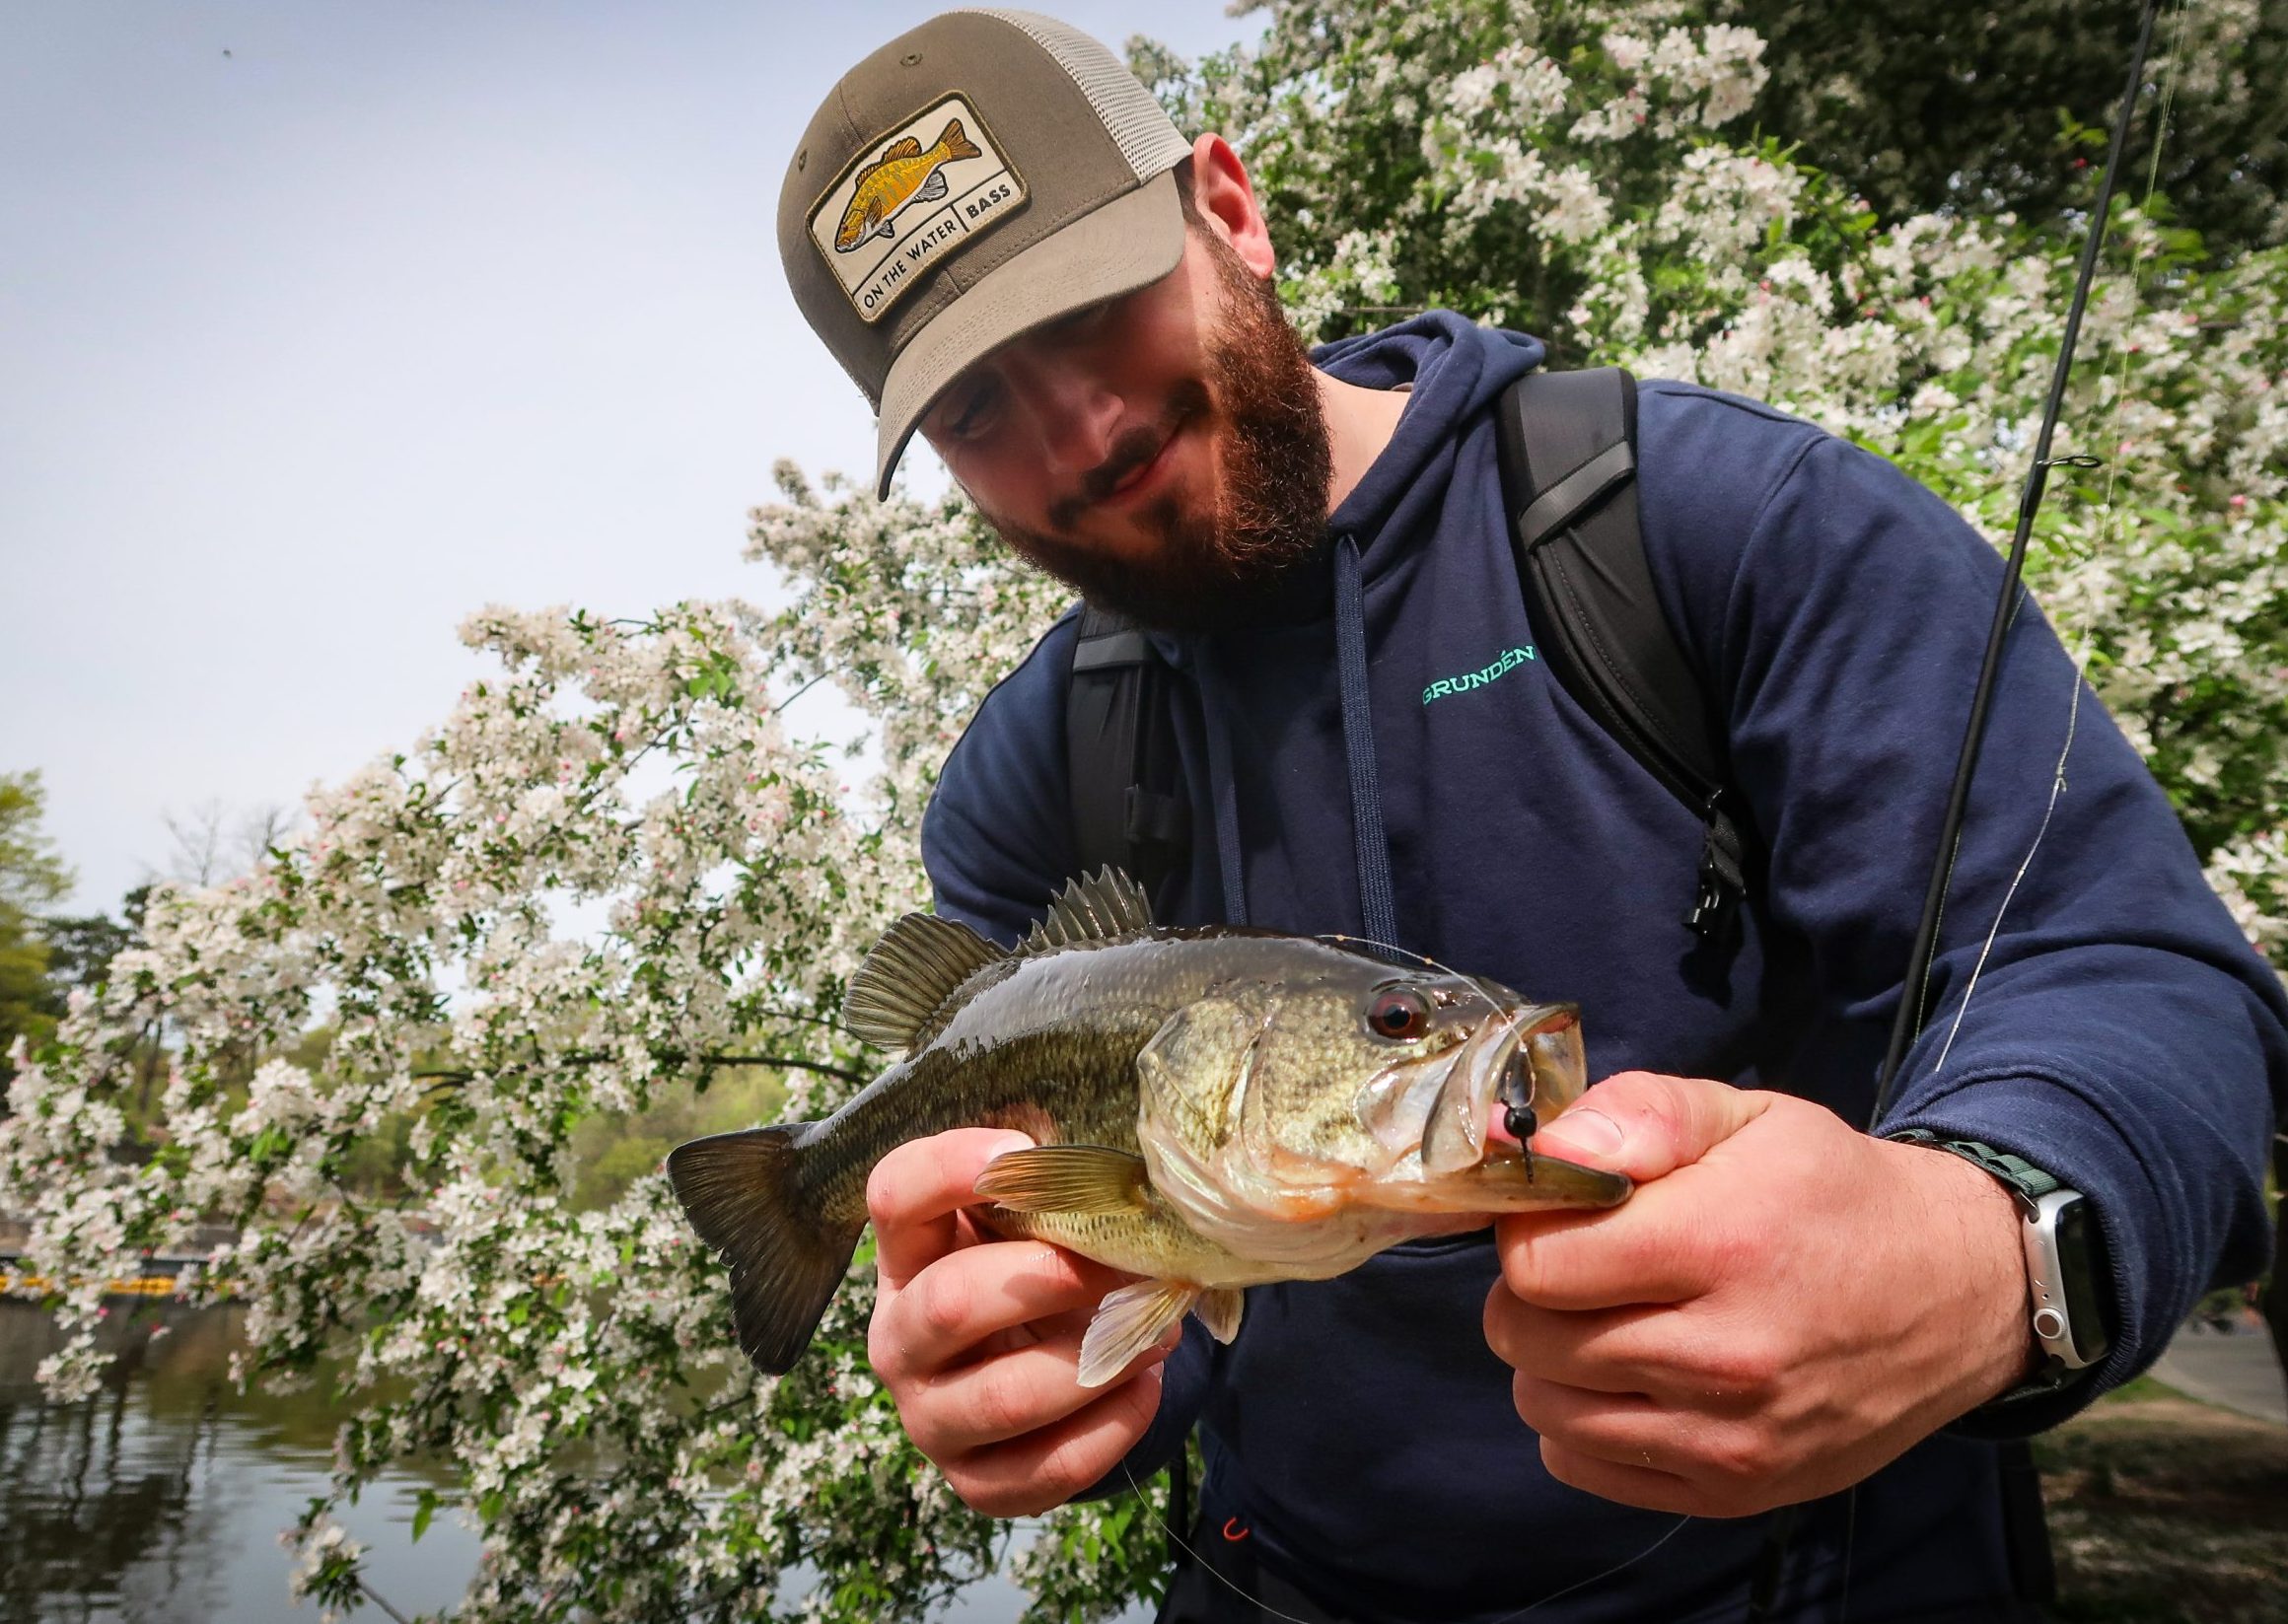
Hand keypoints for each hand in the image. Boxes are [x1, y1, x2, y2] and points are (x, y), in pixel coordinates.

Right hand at [865, 1127, 1175, 1516]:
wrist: (1041, 1369)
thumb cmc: (1036, 1273)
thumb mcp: (1030, 1223)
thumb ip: (1050, 1186)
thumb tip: (1114, 1169)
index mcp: (906, 1255)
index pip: (893, 1194)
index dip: (953, 1167)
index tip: (1028, 1151)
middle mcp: (899, 1339)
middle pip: (950, 1303)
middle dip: (1051, 1279)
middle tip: (1125, 1263)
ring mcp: (930, 1419)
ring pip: (1005, 1397)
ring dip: (1098, 1361)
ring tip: (1157, 1329)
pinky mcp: (977, 1483)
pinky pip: (1048, 1468)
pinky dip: (1112, 1426)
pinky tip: (1144, 1386)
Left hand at [1485, 1072, 2031, 1515]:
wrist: (1959, 1293)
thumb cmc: (1833, 1193)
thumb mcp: (1747, 1117)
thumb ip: (1638, 1115)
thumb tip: (1543, 1149)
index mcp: (1723, 1245)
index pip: (1537, 1266)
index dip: (1529, 1231)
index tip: (1561, 1217)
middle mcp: (1728, 1355)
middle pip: (1530, 1340)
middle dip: (1534, 1295)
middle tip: (1585, 1268)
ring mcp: (1734, 1437)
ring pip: (1546, 1408)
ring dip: (1553, 1361)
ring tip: (1613, 1319)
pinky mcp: (1736, 1491)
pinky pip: (1582, 1466)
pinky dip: (1583, 1423)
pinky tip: (1633, 1378)